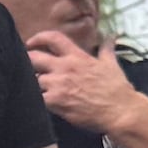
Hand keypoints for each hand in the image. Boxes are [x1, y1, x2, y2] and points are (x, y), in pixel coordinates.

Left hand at [26, 33, 147, 136]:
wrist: (119, 111)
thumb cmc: (116, 88)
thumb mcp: (111, 64)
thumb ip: (106, 49)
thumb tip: (111, 36)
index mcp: (77, 56)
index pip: (53, 38)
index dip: (38, 38)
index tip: (31, 43)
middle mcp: (65, 68)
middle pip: (34, 58)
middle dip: (28, 61)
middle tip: (28, 66)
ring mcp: (58, 85)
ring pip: (33, 79)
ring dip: (34, 83)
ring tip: (39, 87)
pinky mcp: (55, 101)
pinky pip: (36, 97)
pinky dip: (36, 99)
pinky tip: (40, 101)